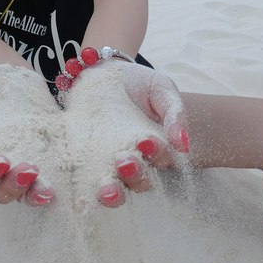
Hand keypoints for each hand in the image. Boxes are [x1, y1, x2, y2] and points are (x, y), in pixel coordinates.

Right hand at [0, 64, 57, 206]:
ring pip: (23, 193)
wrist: (5, 69)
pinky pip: (45, 179)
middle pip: (0, 191)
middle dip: (13, 185)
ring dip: (32, 192)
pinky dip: (47, 188)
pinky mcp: (42, 156)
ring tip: (43, 185)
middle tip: (28, 170)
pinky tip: (53, 187)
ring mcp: (19, 164)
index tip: (1, 161)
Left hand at [62, 61, 188, 207]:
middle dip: (133, 174)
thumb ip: (175, 114)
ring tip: (106, 189)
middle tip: (124, 162)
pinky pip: (83, 179)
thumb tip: (183, 146)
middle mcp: (134, 161)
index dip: (156, 155)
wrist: (104, 71)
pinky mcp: (82, 160)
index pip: (161, 159)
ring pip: (114, 187)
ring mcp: (107, 163)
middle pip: (138, 179)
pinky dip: (81, 184)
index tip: (147, 141)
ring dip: (112, 192)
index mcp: (156, 147)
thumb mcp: (161, 89)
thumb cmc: (140, 83)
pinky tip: (78, 182)